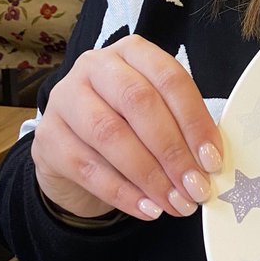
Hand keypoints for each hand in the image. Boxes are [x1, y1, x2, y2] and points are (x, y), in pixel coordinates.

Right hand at [30, 35, 221, 221]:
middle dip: (173, 150)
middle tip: (196, 186)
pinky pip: (87, 167)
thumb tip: (211, 164)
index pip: (170, 79)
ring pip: (111, 135)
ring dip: (149, 175)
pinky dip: (122, 192)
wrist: (73, 147)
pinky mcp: (47, 137)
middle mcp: (96, 66)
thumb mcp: (156, 113)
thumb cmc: (128, 124)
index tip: (212, 159)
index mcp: (133, 52)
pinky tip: (147, 209)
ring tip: (175, 202)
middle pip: (139, 103)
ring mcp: (65, 99)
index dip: (194, 120)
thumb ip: (182, 128)